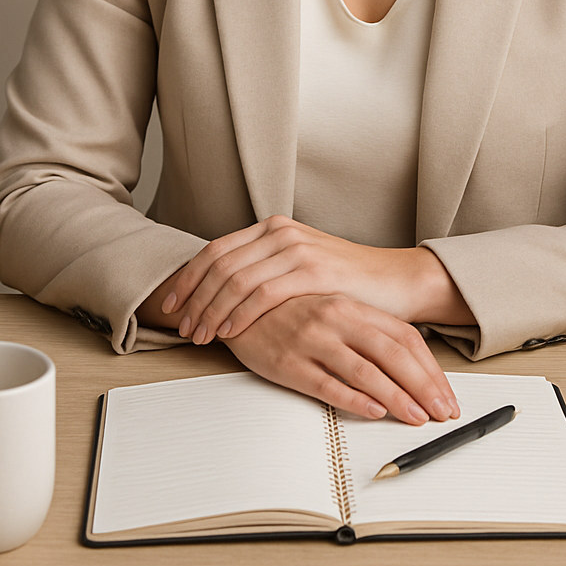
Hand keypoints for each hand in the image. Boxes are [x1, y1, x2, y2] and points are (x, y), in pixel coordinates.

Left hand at [158, 214, 471, 342]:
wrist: (395, 281)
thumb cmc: (346, 284)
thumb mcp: (299, 270)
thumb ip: (265, 273)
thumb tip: (222, 295)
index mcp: (273, 229)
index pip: (216, 250)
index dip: (188, 279)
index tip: (171, 306)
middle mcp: (280, 232)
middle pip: (219, 264)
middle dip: (194, 298)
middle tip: (181, 327)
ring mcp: (297, 248)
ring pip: (236, 279)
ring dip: (212, 310)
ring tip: (200, 336)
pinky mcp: (313, 270)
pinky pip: (264, 292)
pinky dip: (240, 313)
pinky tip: (229, 332)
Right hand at [221, 294, 460, 424]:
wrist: (236, 303)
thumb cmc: (292, 311)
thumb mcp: (335, 313)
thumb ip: (369, 333)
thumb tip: (411, 369)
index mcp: (354, 306)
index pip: (405, 338)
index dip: (431, 369)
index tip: (446, 395)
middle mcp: (338, 319)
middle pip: (393, 353)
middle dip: (424, 387)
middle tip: (442, 413)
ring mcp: (314, 339)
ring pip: (365, 370)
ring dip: (396, 397)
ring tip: (416, 418)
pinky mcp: (289, 361)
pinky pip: (327, 383)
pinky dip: (354, 399)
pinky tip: (373, 412)